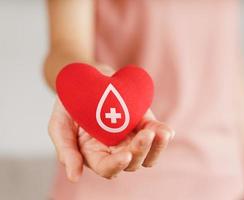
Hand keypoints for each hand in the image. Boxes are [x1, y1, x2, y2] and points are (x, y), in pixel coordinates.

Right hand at [48, 99, 174, 180]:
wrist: (86, 79)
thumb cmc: (70, 103)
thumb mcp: (59, 124)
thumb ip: (66, 150)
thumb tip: (74, 177)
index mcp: (94, 154)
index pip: (107, 168)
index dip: (117, 165)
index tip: (126, 154)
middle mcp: (115, 149)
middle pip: (133, 163)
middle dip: (140, 151)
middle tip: (145, 134)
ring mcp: (131, 137)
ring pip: (148, 154)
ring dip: (156, 147)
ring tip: (160, 133)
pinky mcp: (143, 123)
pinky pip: (156, 134)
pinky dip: (163, 134)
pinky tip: (166, 131)